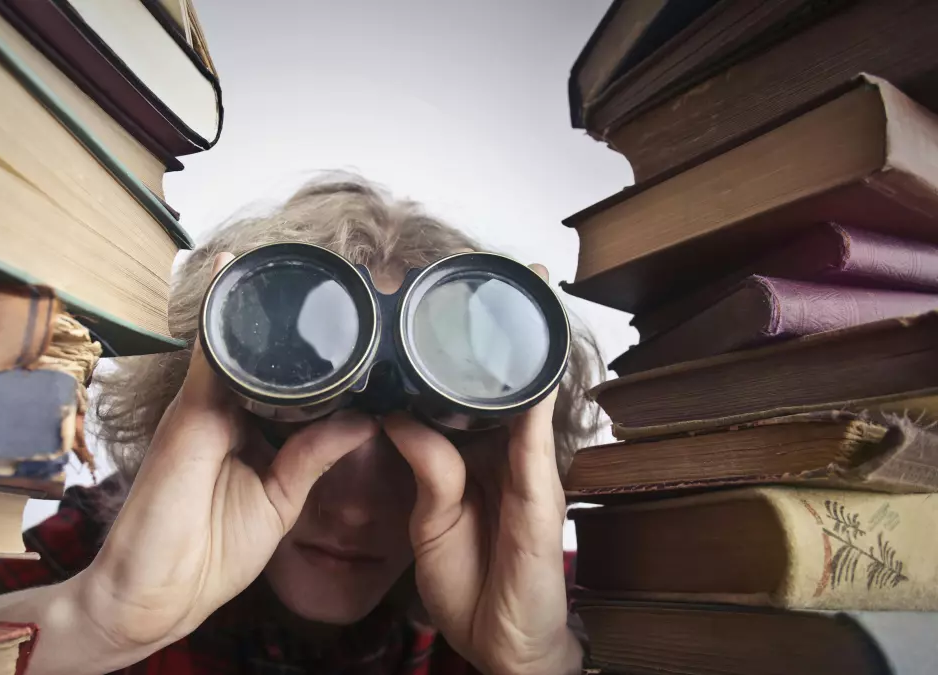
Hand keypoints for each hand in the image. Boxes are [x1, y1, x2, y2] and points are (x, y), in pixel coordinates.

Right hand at [73, 253, 378, 666]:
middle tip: (340, 278)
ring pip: (235, 342)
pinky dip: (222, 315)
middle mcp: (223, 409)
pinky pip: (209, 353)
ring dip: (261, 305)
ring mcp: (203, 406)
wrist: (153, 594)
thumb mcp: (279, 500)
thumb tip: (365, 419)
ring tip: (301, 259)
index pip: (286, 380)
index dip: (315, 355)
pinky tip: (237, 273)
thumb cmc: (209, 555)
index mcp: (247, 430)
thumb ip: (314, 456)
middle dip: (292, 319)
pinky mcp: (188, 411)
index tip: (356, 322)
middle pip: (262, 353)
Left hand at [382, 264, 582, 674]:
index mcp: (475, 455)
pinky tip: (532, 364)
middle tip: (487, 273)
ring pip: (526, 398)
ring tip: (519, 293)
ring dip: (522, 349)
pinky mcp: (541, 496)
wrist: (500, 641)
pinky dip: (536, 402)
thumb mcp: (432, 518)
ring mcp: (528, 470)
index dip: (453, 350)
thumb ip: (426, 464)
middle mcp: (505, 453)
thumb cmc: (470, 581)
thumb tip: (398, 415)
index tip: (436, 301)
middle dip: (497, 332)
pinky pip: (536, 442)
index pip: (464, 392)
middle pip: (501, 383)